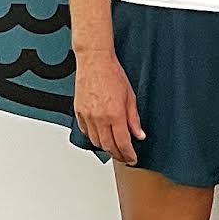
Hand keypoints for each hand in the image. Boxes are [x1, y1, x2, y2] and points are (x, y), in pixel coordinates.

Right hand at [73, 49, 144, 165]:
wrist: (94, 61)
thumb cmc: (112, 74)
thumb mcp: (130, 97)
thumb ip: (134, 119)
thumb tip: (139, 134)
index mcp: (115, 114)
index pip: (123, 143)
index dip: (128, 154)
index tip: (132, 158)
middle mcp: (99, 117)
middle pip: (108, 146)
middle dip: (118, 155)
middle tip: (124, 157)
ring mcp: (87, 116)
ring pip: (96, 141)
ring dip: (105, 147)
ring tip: (113, 148)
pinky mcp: (79, 112)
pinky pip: (85, 131)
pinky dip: (93, 137)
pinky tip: (100, 136)